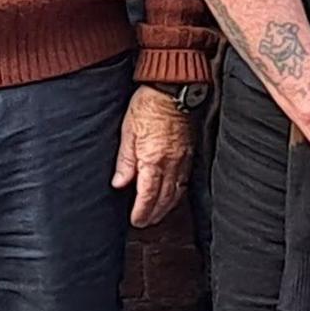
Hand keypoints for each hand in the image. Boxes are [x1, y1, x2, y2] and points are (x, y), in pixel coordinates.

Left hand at [111, 85, 193, 228]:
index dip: (142, 212)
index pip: (148, 196)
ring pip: (177, 192)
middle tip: (144, 222)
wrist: (172, 88)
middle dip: (154, 214)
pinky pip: (185, 180)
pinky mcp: (190, 153)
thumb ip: (125, 161)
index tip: (136, 220)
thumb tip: (120, 184)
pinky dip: (177, 193)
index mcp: (153, 160)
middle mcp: (171, 163)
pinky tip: (172, 195)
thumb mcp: (127, 132)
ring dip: (166, 207)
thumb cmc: (147, 105)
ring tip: (157, 214)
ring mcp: (183, 159)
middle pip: (164, 199)